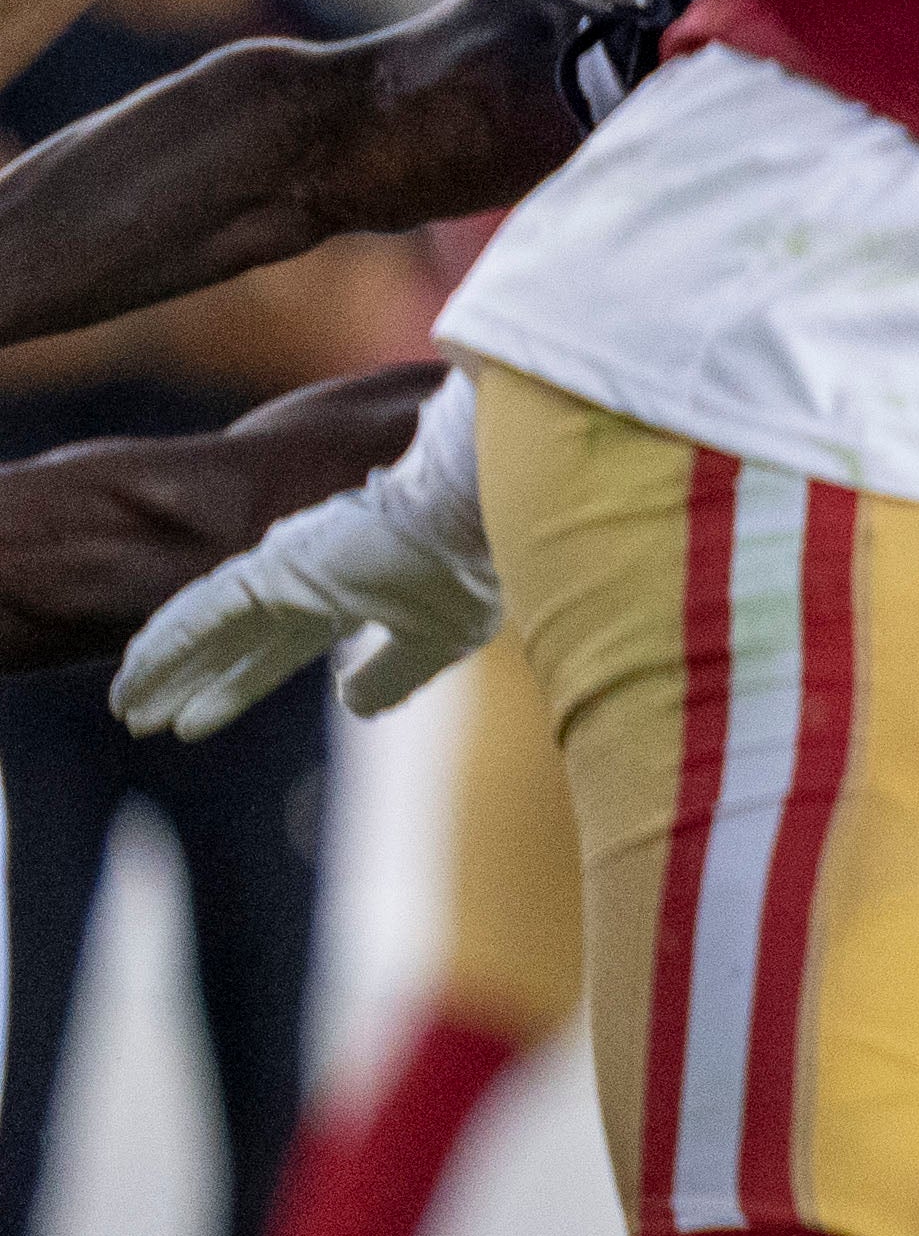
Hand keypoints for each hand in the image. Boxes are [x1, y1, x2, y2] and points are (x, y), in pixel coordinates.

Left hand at [120, 434, 494, 739]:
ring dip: (162, 671)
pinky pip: (206, 612)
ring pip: (204, 629)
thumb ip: (392, 675)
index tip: (192, 723)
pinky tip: (134, 671)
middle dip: (187, 683)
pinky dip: (168, 645)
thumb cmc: (468, 567)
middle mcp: (303, 582)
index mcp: (346, 596)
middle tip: (141, 721)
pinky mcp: (273, 566)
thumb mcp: (437, 640)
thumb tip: (353, 706)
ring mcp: (283, 570)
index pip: (274, 650)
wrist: (474, 512)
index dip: (235, 686)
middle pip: (229, 643)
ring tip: (126, 710)